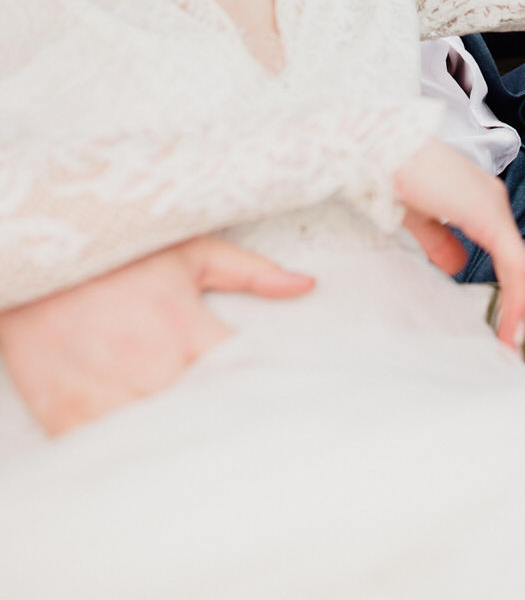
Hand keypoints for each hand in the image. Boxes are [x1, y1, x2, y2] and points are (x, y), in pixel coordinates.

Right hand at [0, 237, 313, 435]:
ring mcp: (105, 399)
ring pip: (161, 445)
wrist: (33, 257)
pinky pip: (108, 457)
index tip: (278, 398)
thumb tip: (307, 285)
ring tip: (202, 446)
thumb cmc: (117, 254)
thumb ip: (250, 271)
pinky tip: (149, 453)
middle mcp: (149, 369)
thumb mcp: (188, 250)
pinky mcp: (67, 418)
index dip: (262, 390)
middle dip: (225, 423)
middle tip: (244, 428)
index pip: (243, 377)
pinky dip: (130, 458)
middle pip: (207, 420)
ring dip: (181, 445)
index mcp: (184, 329)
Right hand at [393, 139, 524, 351]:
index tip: (503, 323)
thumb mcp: (419, 217)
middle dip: (514, 304)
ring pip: (518, 265)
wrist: (382, 147)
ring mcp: (492, 206)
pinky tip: (509, 320)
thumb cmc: (394, 173)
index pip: (504, 252)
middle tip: (510, 342)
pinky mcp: (487, 215)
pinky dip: (514, 296)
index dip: (507, 290)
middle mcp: (492, 201)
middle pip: (514, 261)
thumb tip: (454, 266)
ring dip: (516, 306)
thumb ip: (439, 241)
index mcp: (478, 201)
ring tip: (510, 340)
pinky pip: (512, 262)